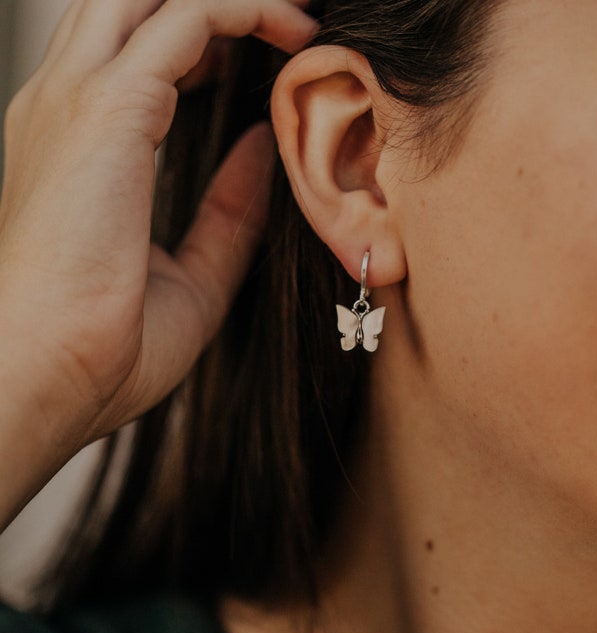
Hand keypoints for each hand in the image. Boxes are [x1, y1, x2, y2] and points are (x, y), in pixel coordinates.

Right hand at [0, 0, 316, 515]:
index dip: (206, 43)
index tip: (268, 60)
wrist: (44, 378)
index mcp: (77, 143)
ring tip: (300, 25)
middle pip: (135, 3)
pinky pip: (189, 17)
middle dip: (217, 5)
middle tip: (290, 24)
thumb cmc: (102, 345)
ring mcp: (79, 98)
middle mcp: (66, 104)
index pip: (135, 52)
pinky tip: (293, 35)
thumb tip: (262, 148)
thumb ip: (229, 210)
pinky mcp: (108, 106)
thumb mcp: (193, 273)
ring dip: (236, 1)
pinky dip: (245, 11)